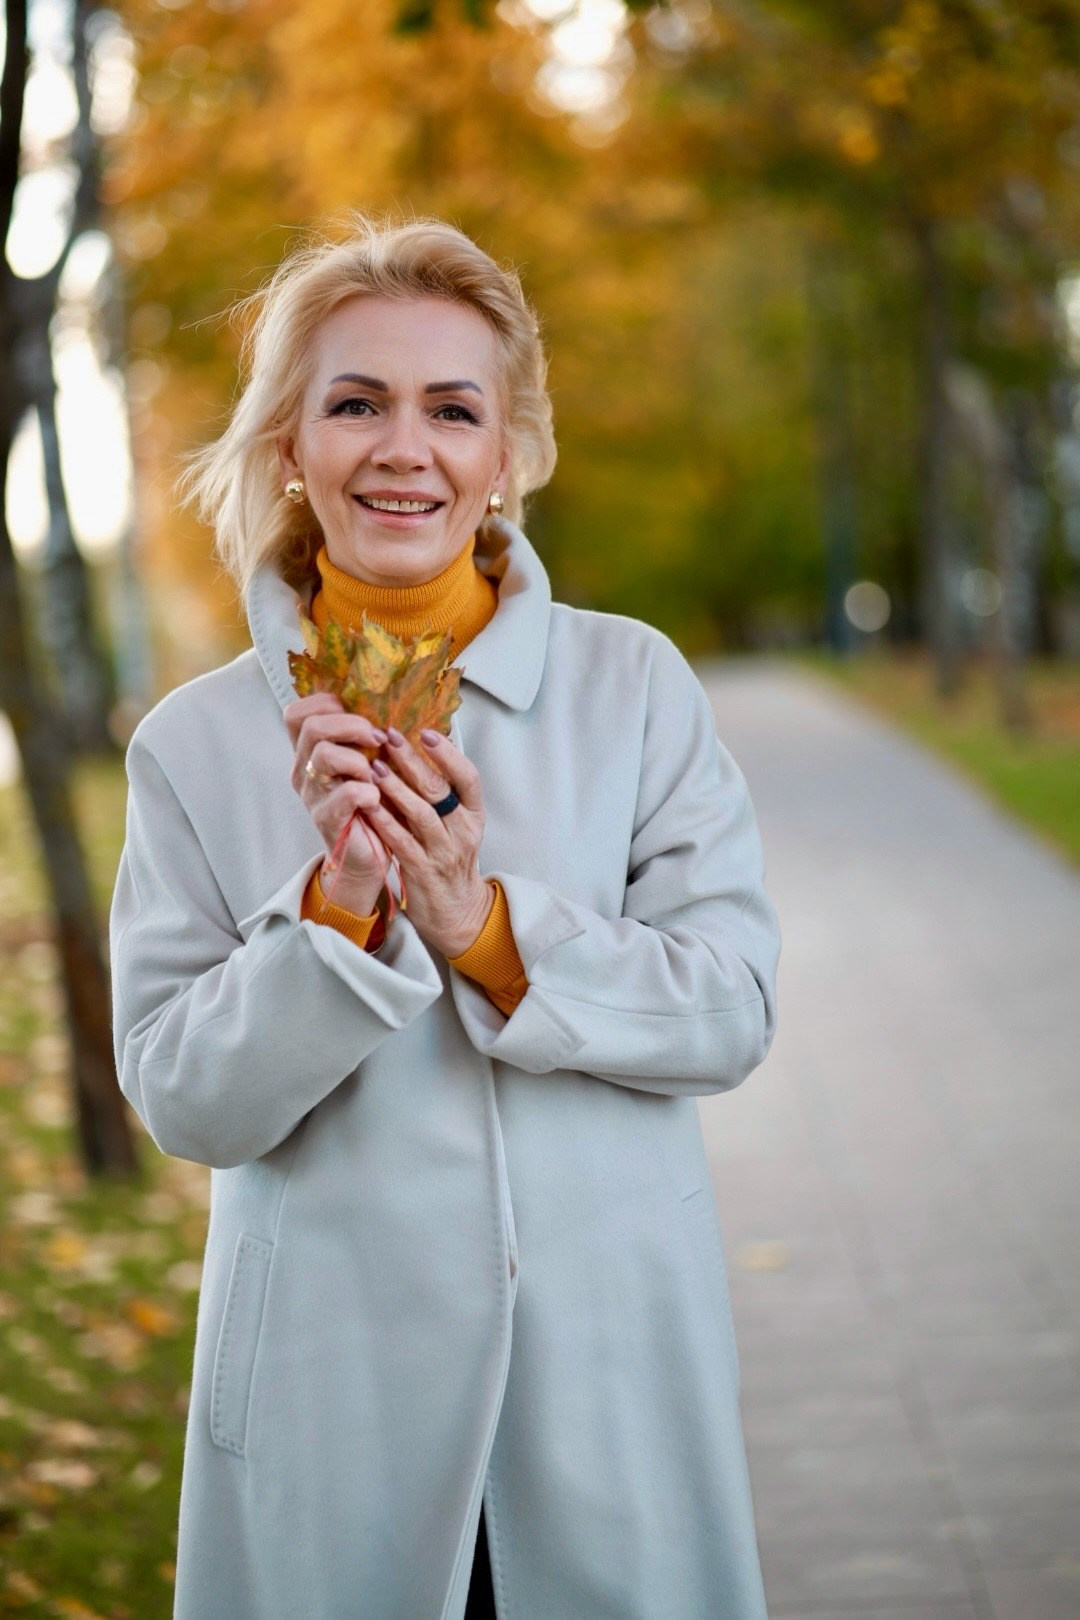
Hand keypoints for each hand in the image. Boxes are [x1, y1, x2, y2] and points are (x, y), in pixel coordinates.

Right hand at [284, 693, 391, 914]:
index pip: (297, 713)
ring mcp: (313, 796)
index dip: (326, 704)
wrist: (368, 856)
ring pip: (323, 755)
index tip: (357, 715)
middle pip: (311, 727)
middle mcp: (304, 771)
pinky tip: (376, 798)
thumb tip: (389, 701)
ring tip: (375, 772)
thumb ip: (365, 736)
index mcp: (310, 753)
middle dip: (350, 725)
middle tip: (377, 739)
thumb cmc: (372, 804)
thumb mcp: (368, 762)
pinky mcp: (327, 820)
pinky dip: (366, 791)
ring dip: (358, 758)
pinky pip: (344, 794)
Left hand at [363, 725, 492, 957]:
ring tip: (373, 766)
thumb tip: (421, 749)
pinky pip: (401, 841)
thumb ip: (442, 794)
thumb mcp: (457, 824)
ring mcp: (443, 852)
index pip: (468, 778)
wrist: (456, 912)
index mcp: (474, 815)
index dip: (448, 754)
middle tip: (389, 736)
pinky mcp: (422, 871)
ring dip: (395, 787)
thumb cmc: (450, 860)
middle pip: (439, 790)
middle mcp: (463, 831)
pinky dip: (384, 821)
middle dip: (412, 761)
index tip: (425, 732)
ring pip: (420, 813)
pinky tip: (368, 803)